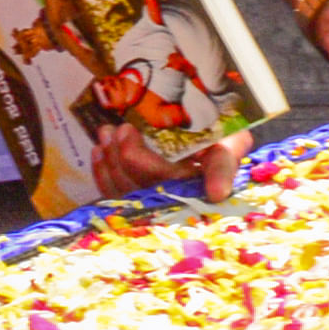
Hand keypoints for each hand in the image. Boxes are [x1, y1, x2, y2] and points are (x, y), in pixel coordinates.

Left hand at [91, 121, 247, 204]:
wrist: (220, 142)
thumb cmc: (224, 143)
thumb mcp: (230, 148)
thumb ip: (224, 167)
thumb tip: (216, 194)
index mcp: (193, 191)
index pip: (161, 182)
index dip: (140, 161)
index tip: (127, 130)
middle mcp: (171, 201)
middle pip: (137, 187)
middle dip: (119, 156)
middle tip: (113, 129)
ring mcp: (152, 199)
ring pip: (123, 190)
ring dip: (109, 161)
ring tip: (104, 135)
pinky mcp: (138, 194)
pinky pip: (115, 193)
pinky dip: (102, 174)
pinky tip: (98, 153)